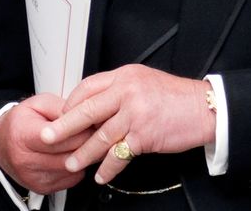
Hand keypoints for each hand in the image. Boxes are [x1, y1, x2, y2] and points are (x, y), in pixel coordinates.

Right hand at [0, 93, 93, 194]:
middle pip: (68, 155)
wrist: (2, 144)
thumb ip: (61, 108)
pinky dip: (77, 167)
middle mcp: (25, 160)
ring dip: (83, 156)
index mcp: (22, 135)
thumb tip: (85, 118)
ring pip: (73, 169)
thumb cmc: (21, 122)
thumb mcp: (38, 104)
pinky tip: (72, 155)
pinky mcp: (42, 188)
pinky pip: (71, 179)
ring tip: (85, 143)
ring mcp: (33, 177)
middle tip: (95, 132)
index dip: (79, 129)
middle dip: (87, 143)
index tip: (91, 122)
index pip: (58, 137)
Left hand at [38, 65, 215, 185]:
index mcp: (124, 76)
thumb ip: (120, 89)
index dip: (71, 103)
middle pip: (86, 110)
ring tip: (72, 162)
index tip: (62, 115)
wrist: (203, 108)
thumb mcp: (143, 81)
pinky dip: (109, 167)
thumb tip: (94, 103)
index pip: (87, 87)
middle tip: (47, 137)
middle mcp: (127, 92)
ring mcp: (135, 114)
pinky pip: (120, 154)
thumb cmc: (175, 96)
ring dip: (84, 153)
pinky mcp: (145, 135)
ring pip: (100, 136)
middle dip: (63, 126)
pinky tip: (101, 174)